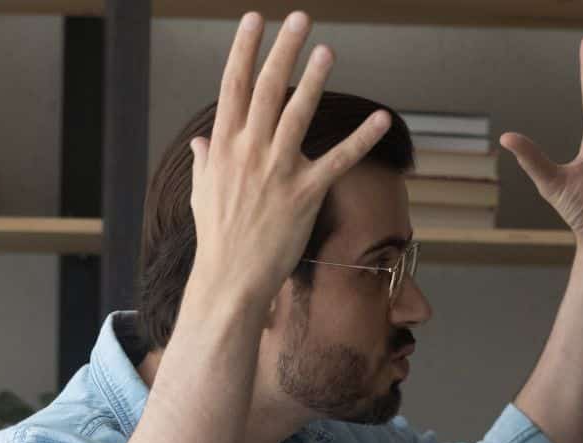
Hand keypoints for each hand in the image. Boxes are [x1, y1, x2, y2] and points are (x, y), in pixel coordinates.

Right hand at [184, 12, 392, 310]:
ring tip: (328, 50)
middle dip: (283, 50)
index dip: (244, 49)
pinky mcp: (305, 193)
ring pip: (298, 114)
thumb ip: (206, 161)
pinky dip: (361, 138)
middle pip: (267, 88)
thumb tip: (203, 142)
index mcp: (225, 145)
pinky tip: (380, 117)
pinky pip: (338, 160)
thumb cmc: (217, 237)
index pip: (234, 85)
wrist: (230, 277)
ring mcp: (277, 171)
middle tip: (299, 17)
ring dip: (314, 79)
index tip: (254, 20)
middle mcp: (249, 150)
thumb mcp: (202, 192)